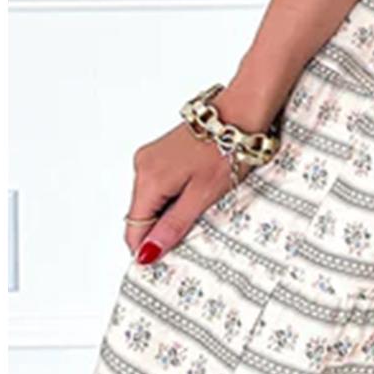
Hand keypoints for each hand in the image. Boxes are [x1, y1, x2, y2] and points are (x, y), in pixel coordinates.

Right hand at [125, 120, 238, 265]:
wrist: (240, 114)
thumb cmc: (227, 151)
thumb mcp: (202, 196)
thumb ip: (173, 226)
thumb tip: (147, 253)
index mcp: (149, 179)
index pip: (133, 228)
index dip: (146, 248)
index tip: (165, 259)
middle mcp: (142, 166)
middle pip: (141, 214)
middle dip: (162, 227)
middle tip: (194, 226)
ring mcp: (149, 157)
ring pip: (151, 200)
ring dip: (170, 210)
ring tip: (200, 202)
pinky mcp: (160, 152)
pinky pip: (158, 184)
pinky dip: (173, 194)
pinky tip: (196, 189)